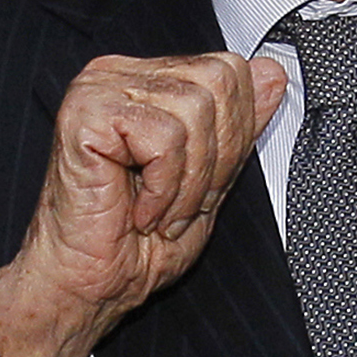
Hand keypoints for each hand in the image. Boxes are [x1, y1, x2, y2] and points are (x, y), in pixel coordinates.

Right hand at [0, 51, 286, 356]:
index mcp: (150, 80)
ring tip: (159, 212)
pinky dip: (163, 187)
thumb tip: (272, 72)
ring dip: (188, 181)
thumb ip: (241, 123)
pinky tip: (138, 210)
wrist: (88, 287)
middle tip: (181, 203)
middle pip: (219, 81)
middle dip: (215, 158)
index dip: (235, 133)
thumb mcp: (213, 178)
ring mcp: (99, 88)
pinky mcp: (84, 112)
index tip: (204, 184)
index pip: (230, 69)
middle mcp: (122, 73)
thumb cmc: (137, 243)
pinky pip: (162, 136)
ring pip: (194, 110)